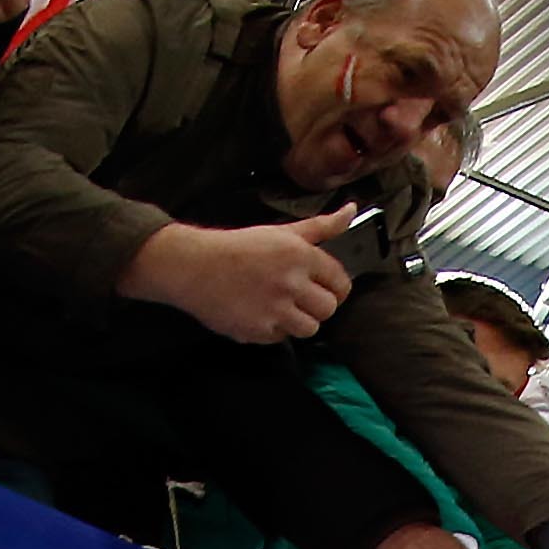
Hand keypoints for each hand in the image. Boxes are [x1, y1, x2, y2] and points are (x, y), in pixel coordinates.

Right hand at [121, 212, 356, 344]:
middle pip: (329, 309)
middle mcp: (291, 282)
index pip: (341, 282)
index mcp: (300, 255)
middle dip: (317, 305)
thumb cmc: (240, 247)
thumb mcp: (282, 231)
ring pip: (310, 328)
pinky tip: (259, 311)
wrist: (196, 266)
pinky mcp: (261, 331)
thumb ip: (321, 226)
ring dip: (298, 320)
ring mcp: (276, 309)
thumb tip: (352, 209)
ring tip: (279, 305)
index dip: (334, 287)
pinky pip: (283, 338)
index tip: (323, 287)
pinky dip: (275, 329)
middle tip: (298, 296)